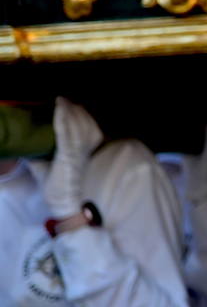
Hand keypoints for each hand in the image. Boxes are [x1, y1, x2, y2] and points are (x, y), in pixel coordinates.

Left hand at [43, 98, 103, 217]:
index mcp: (79, 152)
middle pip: (81, 124)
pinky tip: (59, 109)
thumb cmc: (57, 189)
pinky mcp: (68, 155)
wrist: (65, 204)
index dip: (77, 116)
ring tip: (62, 102)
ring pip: (75, 125)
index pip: (81, 129)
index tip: (69, 106)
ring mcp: (76, 152)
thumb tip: (25, 148)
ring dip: (68, 112)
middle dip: (74, 111)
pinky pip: (65, 133)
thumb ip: (38, 158)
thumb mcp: (44, 170)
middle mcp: (82, 150)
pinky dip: (62, 119)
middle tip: (65, 101)